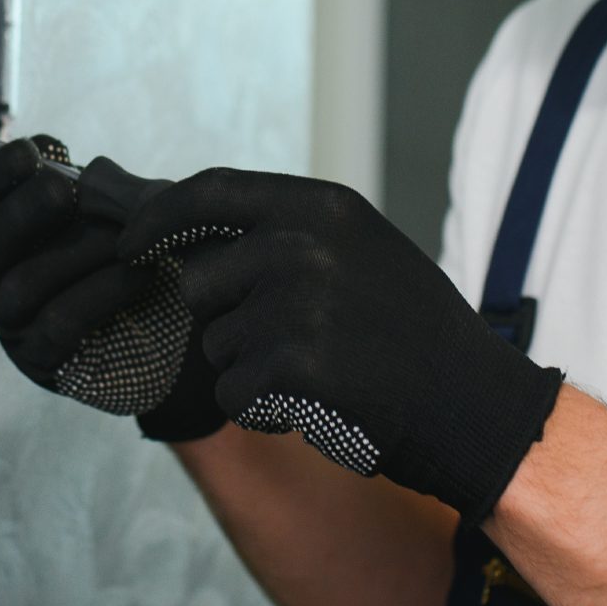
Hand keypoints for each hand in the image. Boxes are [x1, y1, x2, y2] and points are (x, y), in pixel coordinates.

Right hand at [0, 136, 228, 439]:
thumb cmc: (131, 257)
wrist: (169, 331)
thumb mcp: (118, 215)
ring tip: (126, 238)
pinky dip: (100, 293)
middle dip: (26, 210)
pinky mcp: (42, 361)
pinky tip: (138, 274)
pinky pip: (59, 323)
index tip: (32, 152)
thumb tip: (65, 157)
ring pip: (24, 283)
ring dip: (77, 252)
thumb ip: (98, 188)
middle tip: (66, 190)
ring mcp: (13, 322)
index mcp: (6, 234)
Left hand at [118, 169, 563, 521]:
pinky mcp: (296, 365)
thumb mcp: (361, 254)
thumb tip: (187, 239)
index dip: (156, 219)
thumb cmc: (415, 338)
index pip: (209, 192)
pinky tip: (316, 408)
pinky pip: (234, 395)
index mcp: (324, 207)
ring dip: (249, 373)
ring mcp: (300, 302)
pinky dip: (263, 413)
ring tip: (320, 376)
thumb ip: (287, 235)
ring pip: (215, 346)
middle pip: (197, 282)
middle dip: (221, 324)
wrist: (479, 408)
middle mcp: (306, 243)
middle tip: (286, 348)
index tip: (127, 245)